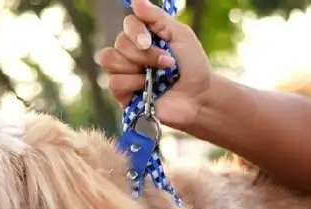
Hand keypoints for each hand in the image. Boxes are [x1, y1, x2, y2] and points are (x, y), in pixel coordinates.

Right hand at [97, 0, 214, 129]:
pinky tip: (148, 89)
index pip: (127, 24)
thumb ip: (158, 17)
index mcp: (144, 37)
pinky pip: (114, 82)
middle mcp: (131, 53)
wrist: (200, 98)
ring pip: (109, 60)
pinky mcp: (124, 94)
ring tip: (157, 77)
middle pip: (119, 43)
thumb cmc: (193, 67)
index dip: (135, 31)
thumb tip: (136, 0)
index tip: (148, 41)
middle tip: (167, 63)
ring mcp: (125, 73)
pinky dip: (132, 83)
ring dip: (136, 67)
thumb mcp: (180, 35)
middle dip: (144, 54)